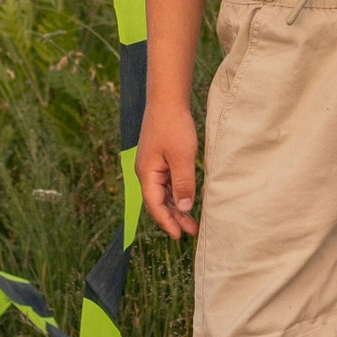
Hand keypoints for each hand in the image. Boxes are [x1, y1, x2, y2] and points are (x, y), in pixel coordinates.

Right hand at [137, 101, 200, 239]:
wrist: (167, 101)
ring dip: (176, 208)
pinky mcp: (159, 160)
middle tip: (191, 232)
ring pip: (162, 194)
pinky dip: (175, 194)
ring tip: (191, 222)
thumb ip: (183, 183)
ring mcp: (152, 166)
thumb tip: (184, 207)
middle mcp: (146, 173)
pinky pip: (166, 184)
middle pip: (158, 203)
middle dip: (173, 218)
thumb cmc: (173, 126)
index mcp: (146, 173)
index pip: (155, 205)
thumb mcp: (182, 157)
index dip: (167, 222)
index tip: (178, 236)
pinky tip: (186, 201)